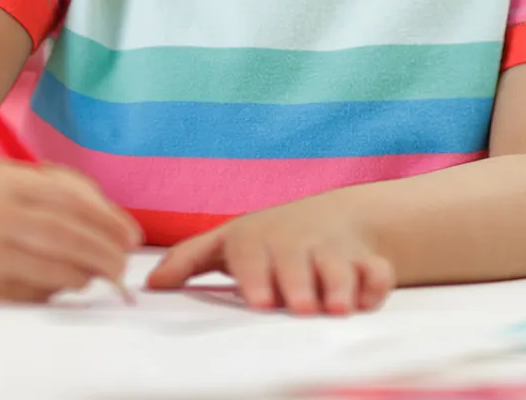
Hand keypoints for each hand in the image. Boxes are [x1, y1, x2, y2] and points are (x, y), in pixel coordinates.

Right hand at [0, 161, 140, 302]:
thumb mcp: (25, 178)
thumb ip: (72, 192)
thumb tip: (119, 231)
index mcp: (7, 182)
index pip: (70, 202)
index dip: (108, 220)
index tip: (133, 237)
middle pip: (64, 237)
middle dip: (103, 253)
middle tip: (124, 264)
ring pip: (53, 272)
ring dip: (87, 276)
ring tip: (100, 274)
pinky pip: (34, 296)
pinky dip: (58, 291)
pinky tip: (66, 282)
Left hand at [146, 196, 394, 314]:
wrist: (330, 218)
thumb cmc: (267, 240)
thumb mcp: (226, 243)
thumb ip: (188, 261)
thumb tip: (149, 286)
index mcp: (256, 239)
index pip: (250, 254)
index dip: (255, 275)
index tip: (258, 300)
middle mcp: (294, 242)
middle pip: (296, 262)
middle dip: (298, 283)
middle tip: (300, 307)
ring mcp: (332, 249)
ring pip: (338, 265)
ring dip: (338, 284)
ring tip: (335, 308)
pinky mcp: (367, 259)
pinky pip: (376, 270)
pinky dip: (376, 282)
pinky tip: (369, 299)